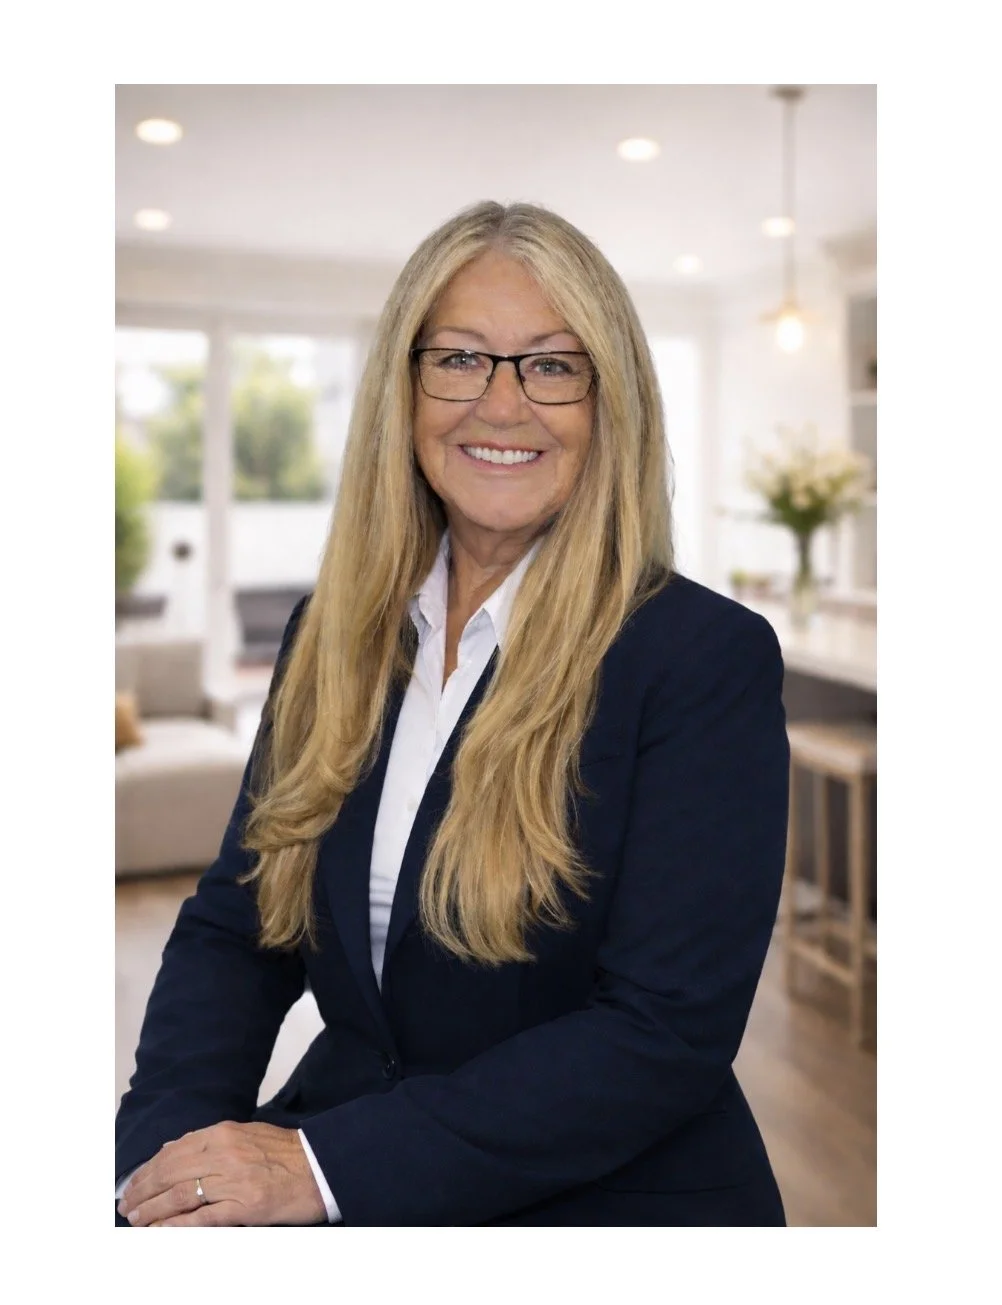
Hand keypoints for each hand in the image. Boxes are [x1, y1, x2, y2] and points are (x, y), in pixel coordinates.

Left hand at [117, 1121, 327, 1225]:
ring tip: (137, 1221)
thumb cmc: (285, 1153)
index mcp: (223, 1133)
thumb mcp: (246, 1134)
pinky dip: (177, 1226)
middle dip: (142, 1191)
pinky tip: (161, 1232)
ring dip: (153, 1211)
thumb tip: (173, 1149)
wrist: (321, 1167)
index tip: (133, 1184)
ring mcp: (234, 1181)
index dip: (147, 1170)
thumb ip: (210, 1141)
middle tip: (126, 1206)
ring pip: (180, 1196)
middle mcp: (225, 1153)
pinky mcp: (244, 1206)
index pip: (172, 1152)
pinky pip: (202, 1218)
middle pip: (170, 1173)